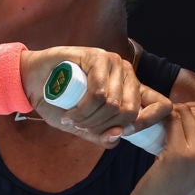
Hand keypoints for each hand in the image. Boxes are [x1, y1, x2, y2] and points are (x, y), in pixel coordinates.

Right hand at [19, 46, 172, 147]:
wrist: (32, 79)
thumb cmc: (59, 101)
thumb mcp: (82, 125)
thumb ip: (100, 134)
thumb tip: (117, 138)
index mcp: (131, 90)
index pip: (161, 106)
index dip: (148, 124)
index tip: (121, 132)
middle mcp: (127, 74)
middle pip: (130, 111)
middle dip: (103, 127)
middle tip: (80, 128)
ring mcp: (113, 63)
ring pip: (113, 104)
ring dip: (90, 120)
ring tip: (72, 121)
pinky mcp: (97, 56)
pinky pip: (99, 93)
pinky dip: (83, 110)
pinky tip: (70, 114)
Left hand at [124, 102, 194, 194]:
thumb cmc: (173, 188)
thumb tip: (193, 114)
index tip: (188, 111)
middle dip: (184, 110)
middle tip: (170, 114)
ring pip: (186, 115)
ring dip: (173, 113)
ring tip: (163, 120)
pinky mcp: (179, 154)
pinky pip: (173, 121)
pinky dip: (164, 119)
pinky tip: (158, 124)